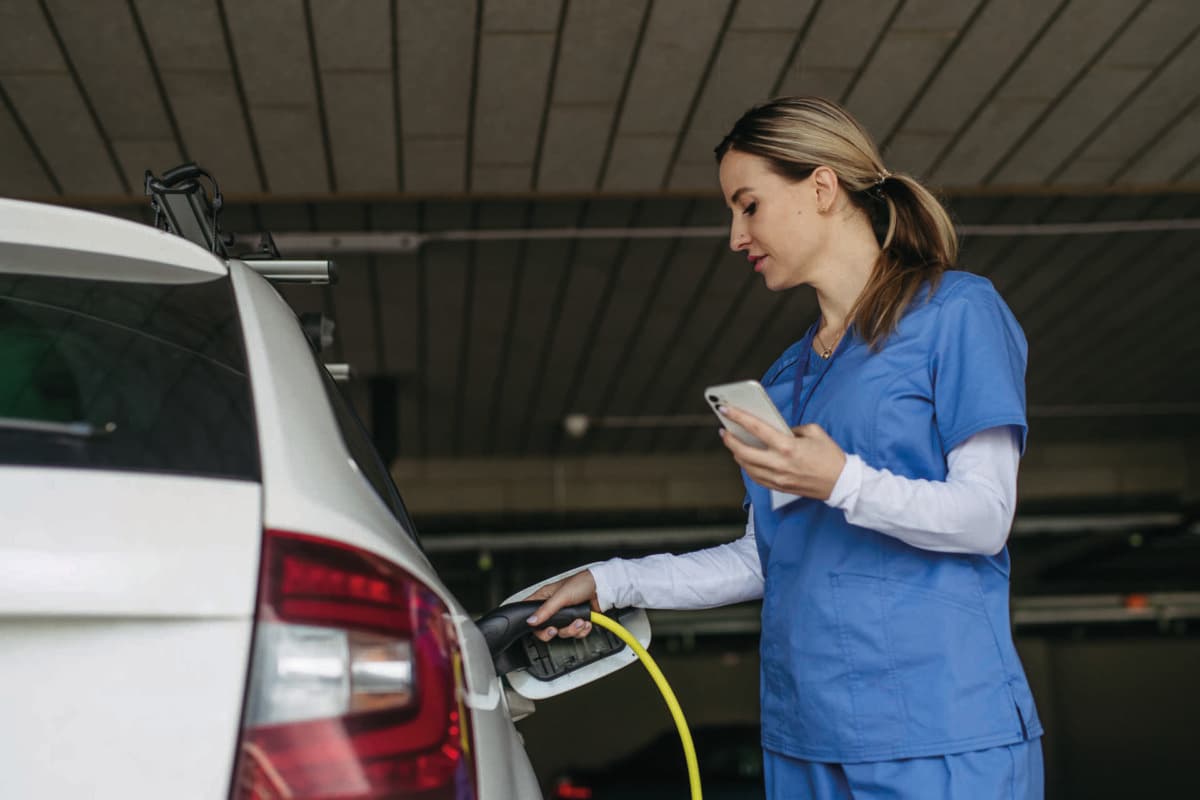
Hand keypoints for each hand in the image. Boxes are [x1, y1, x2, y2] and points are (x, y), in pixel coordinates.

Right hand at [523, 570, 599, 641]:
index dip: (532, 622)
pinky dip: (582, 630)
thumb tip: (531, 620)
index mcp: (545, 597)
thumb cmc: (582, 583)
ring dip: (572, 629)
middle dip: (554, 631)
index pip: (531, 612)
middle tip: (556, 630)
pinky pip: (575, 633)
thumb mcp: (562, 596)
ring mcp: (566, 615)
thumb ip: (546, 609)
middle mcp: (554, 607)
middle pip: (545, 628)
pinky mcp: (577, 620)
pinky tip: (585, 622)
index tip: (538, 627)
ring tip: (579, 621)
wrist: (603, 588)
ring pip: (562, 632)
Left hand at [719, 406, 845, 499]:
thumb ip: (792, 428)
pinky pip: (756, 477)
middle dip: (729, 440)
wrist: (841, 483)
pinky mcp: (779, 487)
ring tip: (733, 443)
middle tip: (724, 431)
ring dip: (736, 454)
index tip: (726, 410)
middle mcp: (779, 463)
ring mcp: (777, 477)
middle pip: (743, 452)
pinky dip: (747, 467)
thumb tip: (777, 429)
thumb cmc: (830, 457)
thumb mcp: (814, 432)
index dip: (738, 417)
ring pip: (746, 466)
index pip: (756, 428)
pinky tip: (746, 459)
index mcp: (787, 446)